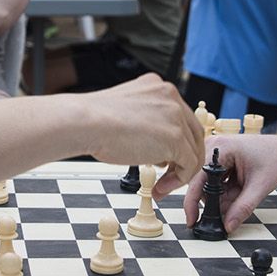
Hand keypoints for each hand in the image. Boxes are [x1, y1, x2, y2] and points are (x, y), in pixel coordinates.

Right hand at [80, 74, 204, 186]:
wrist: (83, 122)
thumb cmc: (92, 121)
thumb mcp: (125, 112)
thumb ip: (145, 122)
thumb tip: (154, 145)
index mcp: (158, 87)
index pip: (180, 118)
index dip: (174, 142)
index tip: (163, 160)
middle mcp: (171, 97)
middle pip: (192, 133)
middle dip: (181, 158)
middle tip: (167, 176)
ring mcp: (175, 116)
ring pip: (193, 150)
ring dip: (178, 173)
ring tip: (161, 187)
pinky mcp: (175, 138)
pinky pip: (189, 164)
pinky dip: (177, 181)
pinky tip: (160, 188)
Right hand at [166, 134, 276, 231]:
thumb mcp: (261, 186)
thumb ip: (243, 208)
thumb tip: (228, 225)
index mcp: (221, 148)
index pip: (198, 178)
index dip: (192, 202)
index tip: (192, 220)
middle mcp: (215, 147)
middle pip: (201, 182)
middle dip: (216, 199)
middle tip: (232, 205)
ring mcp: (217, 153)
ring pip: (209, 185)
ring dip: (223, 197)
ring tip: (242, 192)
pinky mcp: (221, 161)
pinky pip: (216, 183)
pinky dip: (226, 192)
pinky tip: (240, 189)